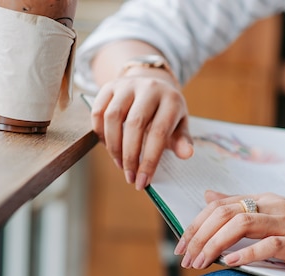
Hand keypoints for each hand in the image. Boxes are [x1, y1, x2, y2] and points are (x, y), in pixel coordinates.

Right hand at [91, 70, 193, 190]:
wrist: (153, 84)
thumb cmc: (167, 112)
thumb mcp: (179, 124)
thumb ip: (182, 140)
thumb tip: (187, 154)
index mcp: (171, 100)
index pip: (159, 132)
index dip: (149, 160)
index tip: (143, 181)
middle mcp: (149, 89)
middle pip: (134, 124)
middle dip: (130, 156)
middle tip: (129, 177)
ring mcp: (127, 85)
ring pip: (112, 117)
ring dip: (113, 146)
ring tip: (120, 164)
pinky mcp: (109, 86)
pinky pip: (97, 111)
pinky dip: (100, 133)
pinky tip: (108, 146)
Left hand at [174, 190, 284, 272]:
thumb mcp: (274, 213)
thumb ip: (241, 206)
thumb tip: (207, 196)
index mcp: (265, 199)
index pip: (220, 205)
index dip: (195, 224)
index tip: (181, 246)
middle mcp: (274, 206)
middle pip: (225, 213)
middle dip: (199, 235)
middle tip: (185, 258)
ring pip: (242, 223)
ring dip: (215, 244)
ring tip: (201, 262)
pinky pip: (269, 245)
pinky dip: (247, 253)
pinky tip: (231, 263)